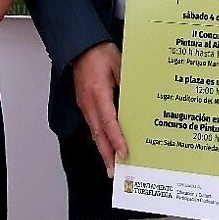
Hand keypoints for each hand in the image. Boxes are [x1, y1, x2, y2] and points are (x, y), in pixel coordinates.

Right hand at [72, 42, 127, 174]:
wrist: (80, 46)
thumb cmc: (99, 53)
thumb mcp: (120, 64)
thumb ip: (128, 84)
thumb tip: (138, 101)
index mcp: (98, 93)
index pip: (108, 122)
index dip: (117, 139)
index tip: (124, 153)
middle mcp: (89, 103)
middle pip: (98, 135)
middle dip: (107, 155)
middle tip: (115, 173)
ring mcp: (85, 105)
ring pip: (94, 132)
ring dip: (103, 149)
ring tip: (111, 166)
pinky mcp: (85, 104)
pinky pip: (93, 125)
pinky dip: (100, 138)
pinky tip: (106, 145)